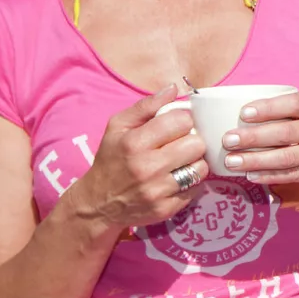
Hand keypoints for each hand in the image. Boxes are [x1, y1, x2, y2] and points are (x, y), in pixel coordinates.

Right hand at [68, 86, 207, 228]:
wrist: (98, 203)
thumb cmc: (111, 159)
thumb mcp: (118, 127)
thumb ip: (146, 106)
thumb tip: (173, 88)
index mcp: (134, 143)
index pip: (181, 121)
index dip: (184, 120)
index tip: (178, 125)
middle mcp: (146, 168)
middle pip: (196, 144)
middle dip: (192, 141)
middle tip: (182, 144)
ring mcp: (157, 191)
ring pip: (201, 168)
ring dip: (195, 162)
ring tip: (182, 161)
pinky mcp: (166, 209)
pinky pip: (196, 189)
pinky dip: (192, 183)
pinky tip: (178, 178)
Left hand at [220, 91, 298, 184]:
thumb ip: (292, 111)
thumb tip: (246, 116)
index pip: (293, 104)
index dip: (268, 108)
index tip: (244, 113)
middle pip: (286, 133)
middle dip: (254, 137)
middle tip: (229, 140)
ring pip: (287, 157)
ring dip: (256, 160)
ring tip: (232, 161)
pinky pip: (293, 175)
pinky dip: (270, 175)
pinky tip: (251, 175)